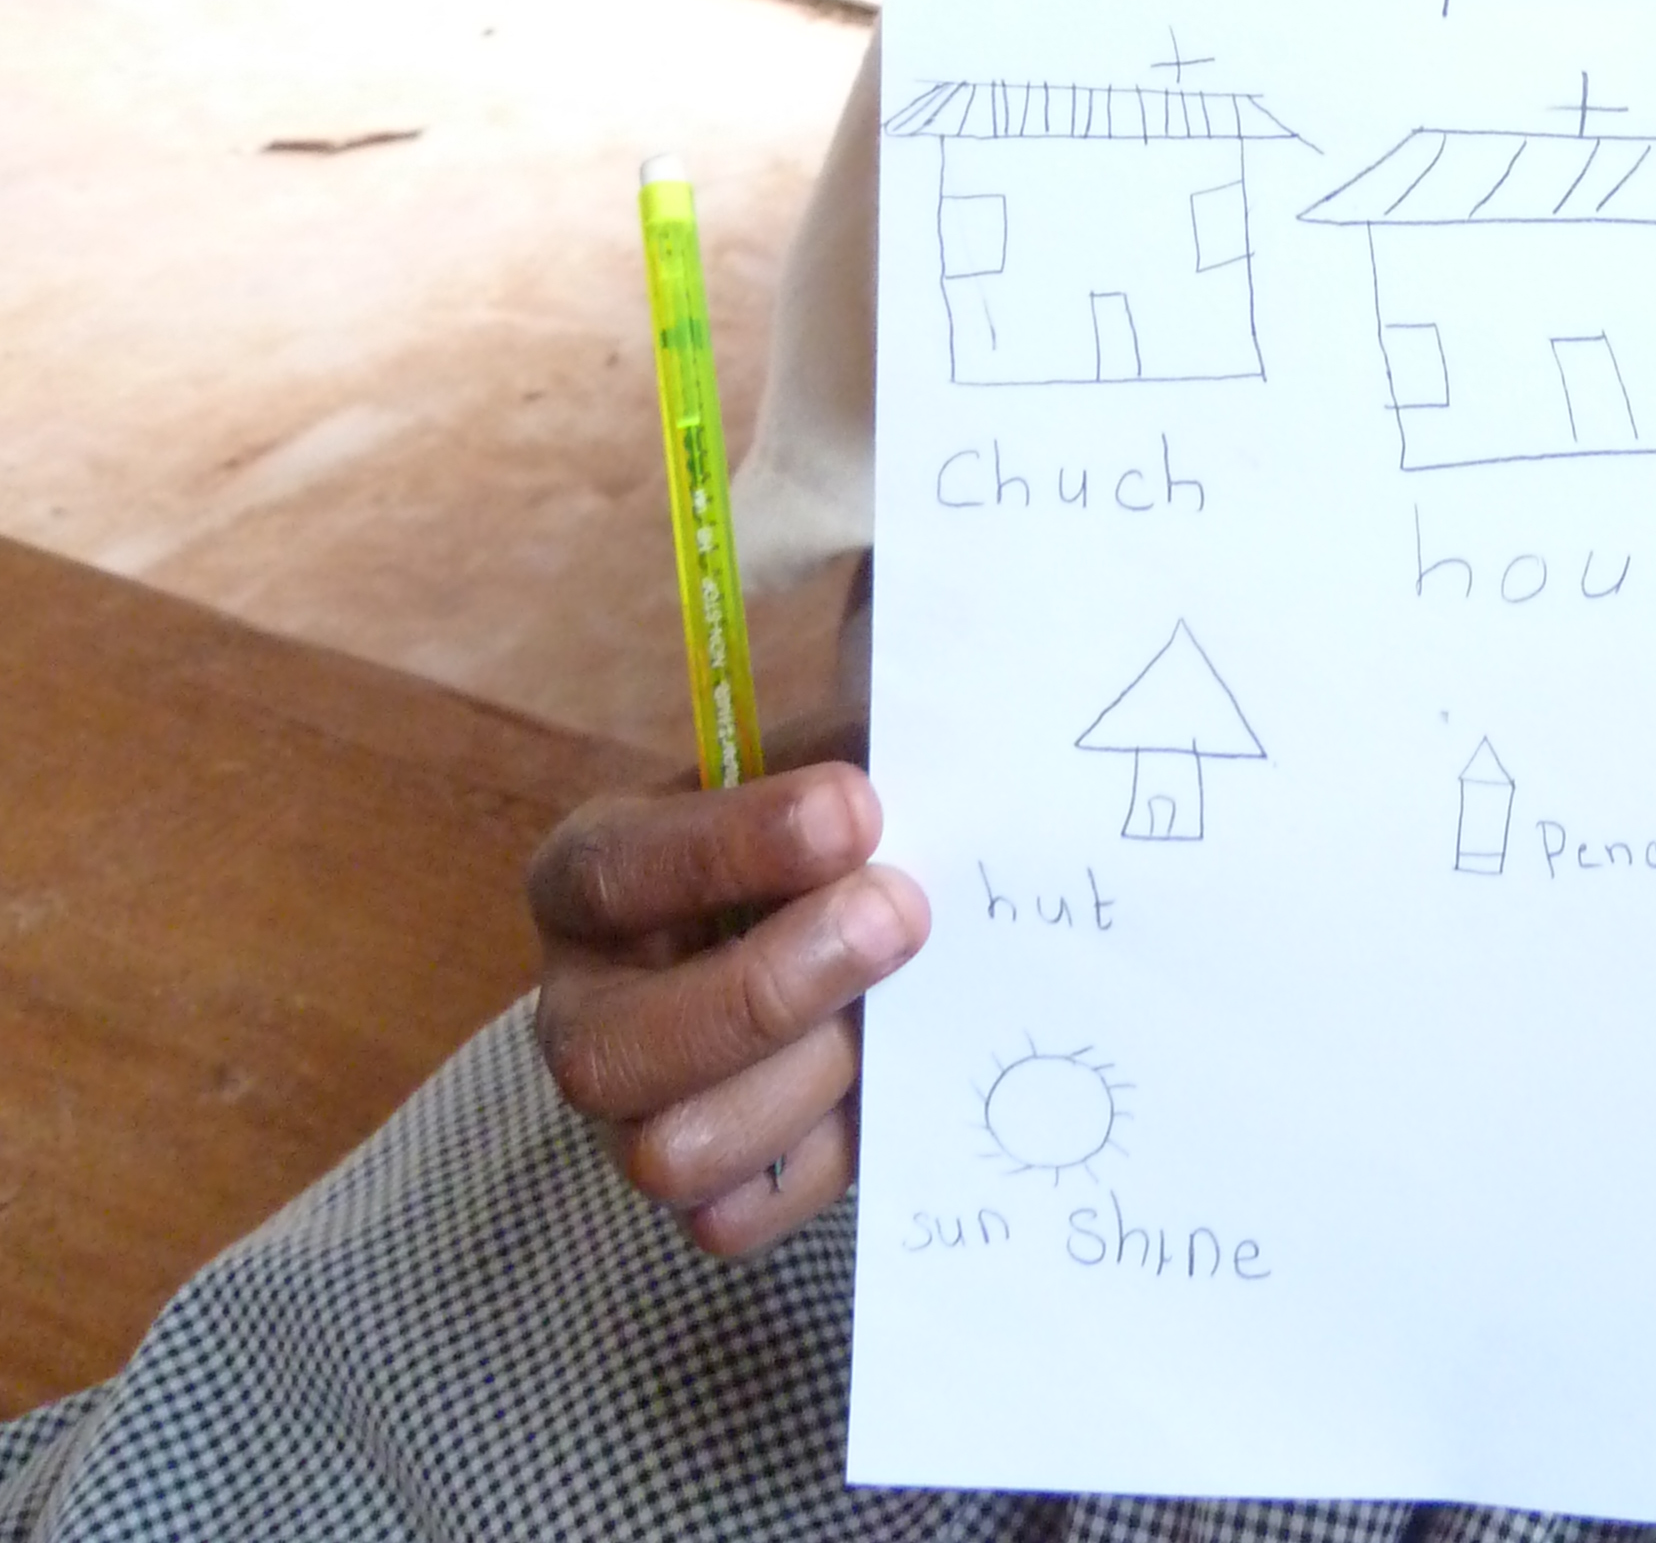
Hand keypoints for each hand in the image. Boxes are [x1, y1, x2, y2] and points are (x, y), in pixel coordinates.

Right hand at [528, 729, 929, 1255]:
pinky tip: (883, 1083)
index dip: (734, 845)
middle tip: (900, 912)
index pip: (617, 867)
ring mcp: (632, 1116)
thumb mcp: (832, 748)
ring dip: (804, 1077)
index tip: (860, 806)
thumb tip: (896, 603)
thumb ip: (849, 702)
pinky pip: (735, 1222)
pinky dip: (820, 1160)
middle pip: (615, 1049)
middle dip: (769, 985)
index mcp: (589, 873)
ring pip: (672, 1149)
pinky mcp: (704, 1197)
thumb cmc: (845, 824)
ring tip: (894, 1007)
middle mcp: (584, 1005)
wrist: (877, 927)